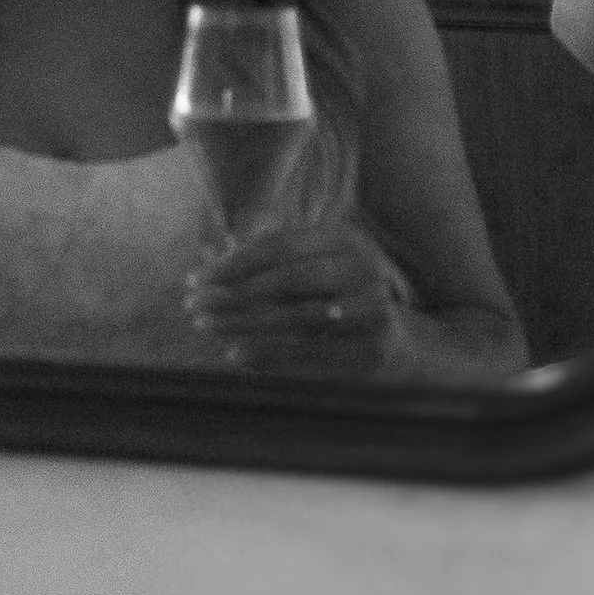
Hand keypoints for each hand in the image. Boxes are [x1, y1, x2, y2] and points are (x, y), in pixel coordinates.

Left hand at [185, 215, 413, 376]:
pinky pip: (310, 353)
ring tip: (208, 328)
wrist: (400, 343)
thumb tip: (209, 267)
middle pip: (284, 279)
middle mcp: (362, 266)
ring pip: (295, 316)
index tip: (194, 280)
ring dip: (244, 324)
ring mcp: (372, 306)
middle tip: (193, 306)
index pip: (276, 246)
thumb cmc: (340, 299)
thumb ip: (270, 266)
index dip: (232, 263)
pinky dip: (269, 355)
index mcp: (343, 238)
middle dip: (232, 294)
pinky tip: (237, 355)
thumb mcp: (313, 271)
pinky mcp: (372, 347)